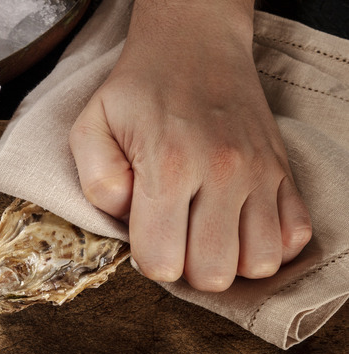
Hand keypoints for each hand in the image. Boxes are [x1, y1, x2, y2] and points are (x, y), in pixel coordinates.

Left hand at [69, 0, 311, 291]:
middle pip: (214, 274)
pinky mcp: (284, 170)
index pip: (162, 262)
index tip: (145, 236)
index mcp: (169, 166)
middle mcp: (222, 173)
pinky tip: (240, 225)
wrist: (192, 47)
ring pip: (261, 263)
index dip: (148, 260)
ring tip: (208, 233)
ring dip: (231, 260)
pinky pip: (296, 236)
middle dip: (188, 267)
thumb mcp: (90, 127)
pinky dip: (270, 242)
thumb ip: (96, 181)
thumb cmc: (137, 93)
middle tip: (175, 235)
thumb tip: (125, 218)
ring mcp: (260, 173)